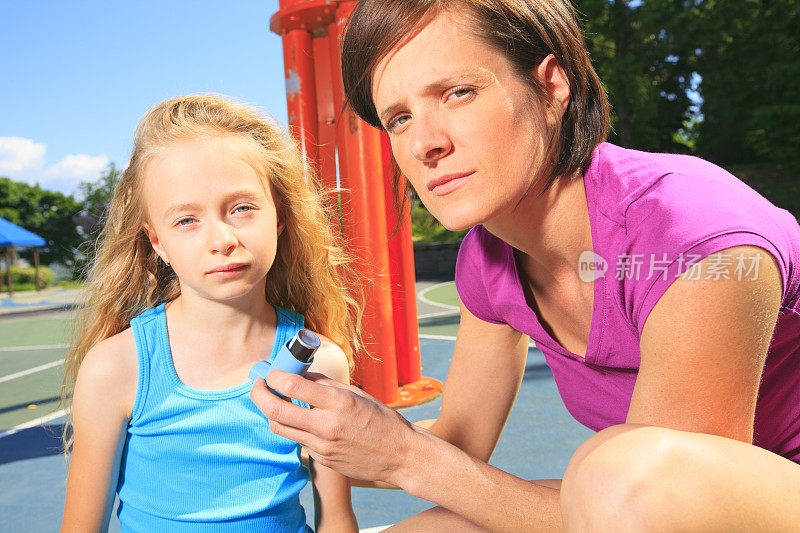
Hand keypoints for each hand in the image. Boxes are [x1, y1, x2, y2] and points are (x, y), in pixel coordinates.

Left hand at [250, 370, 420, 486]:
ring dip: (271, 411)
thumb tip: (300, 375)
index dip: (274, 376)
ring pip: (280, 428)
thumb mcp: (357, 395)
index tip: (271, 372)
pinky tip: (303, 420)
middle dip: (259, 394)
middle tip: (258, 384)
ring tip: (274, 400)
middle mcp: (327, 426)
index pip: (293, 386)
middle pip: (275, 410)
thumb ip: (326, 386)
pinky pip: (298, 441)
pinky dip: (294, 427)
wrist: (399, 456)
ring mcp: (322, 447)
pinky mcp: (321, 460)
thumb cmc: (382, 420)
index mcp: (339, 403)